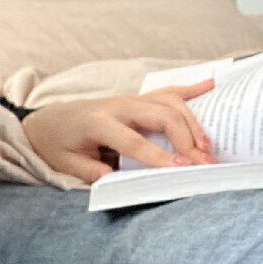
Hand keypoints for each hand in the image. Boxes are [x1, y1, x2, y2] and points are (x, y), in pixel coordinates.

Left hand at [22, 80, 217, 183]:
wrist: (50, 120)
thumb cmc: (59, 145)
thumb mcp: (67, 163)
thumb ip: (90, 171)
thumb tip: (115, 178)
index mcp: (98, 123)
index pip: (134, 141)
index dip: (158, 156)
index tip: (181, 168)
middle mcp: (118, 106)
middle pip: (160, 116)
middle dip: (186, 138)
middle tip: (204, 161)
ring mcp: (130, 99)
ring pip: (168, 103)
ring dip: (192, 122)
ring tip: (208, 145)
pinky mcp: (137, 98)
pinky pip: (167, 91)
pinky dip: (191, 88)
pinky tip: (213, 84)